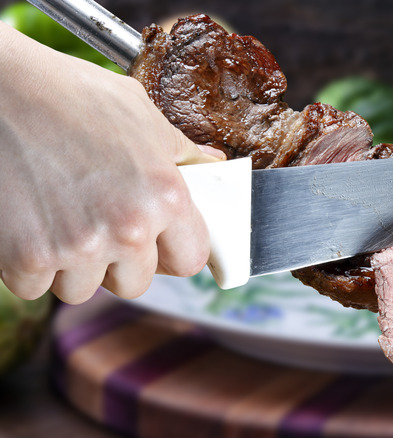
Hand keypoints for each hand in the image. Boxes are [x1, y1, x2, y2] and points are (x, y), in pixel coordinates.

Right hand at [0, 23, 224, 303]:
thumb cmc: (70, 94)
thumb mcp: (142, 114)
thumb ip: (181, 152)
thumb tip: (213, 165)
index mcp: (165, 197)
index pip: (190, 260)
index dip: (173, 252)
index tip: (158, 243)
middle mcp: (128, 229)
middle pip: (136, 283)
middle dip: (119, 262)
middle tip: (99, 223)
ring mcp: (77, 247)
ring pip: (83, 289)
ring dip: (72, 266)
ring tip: (60, 218)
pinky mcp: (26, 258)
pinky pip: (35, 287)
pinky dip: (27, 266)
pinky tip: (27, 225)